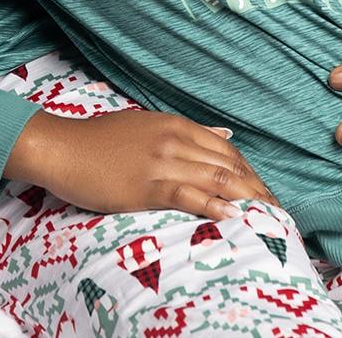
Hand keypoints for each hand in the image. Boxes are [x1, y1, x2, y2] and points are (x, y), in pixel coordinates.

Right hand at [5, 108, 276, 220]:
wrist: (63, 147)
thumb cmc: (100, 140)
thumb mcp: (147, 126)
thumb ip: (187, 133)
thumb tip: (225, 137)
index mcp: (175, 125)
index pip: (227, 151)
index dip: (251, 173)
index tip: (266, 193)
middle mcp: (173, 140)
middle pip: (228, 166)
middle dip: (257, 189)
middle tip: (278, 211)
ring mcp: (160, 163)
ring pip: (216, 180)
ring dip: (246, 200)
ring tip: (267, 217)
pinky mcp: (146, 185)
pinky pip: (187, 195)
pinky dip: (213, 205)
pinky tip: (231, 216)